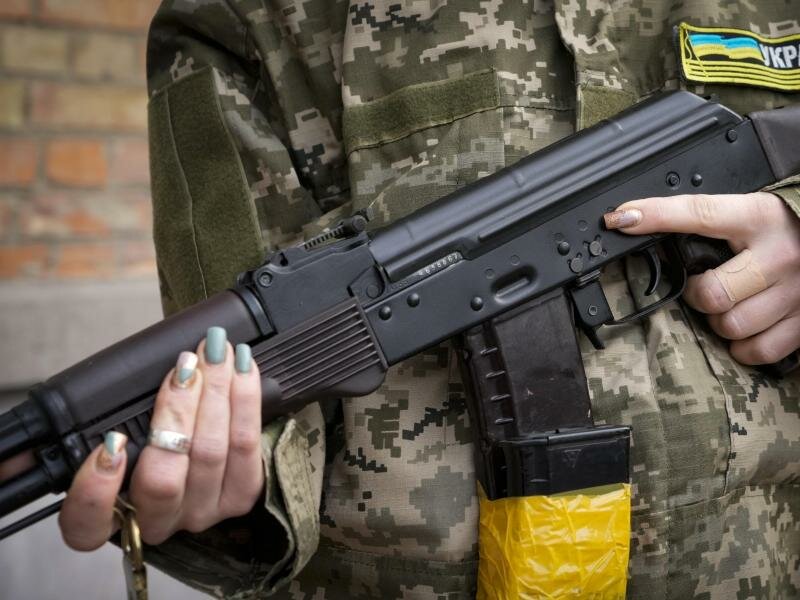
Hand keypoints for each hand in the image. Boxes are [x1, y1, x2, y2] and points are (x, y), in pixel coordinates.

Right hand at [57, 327, 263, 549]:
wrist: (207, 444)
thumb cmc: (151, 434)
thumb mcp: (121, 426)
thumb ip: (104, 422)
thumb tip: (54, 419)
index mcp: (113, 514)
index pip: (87, 524)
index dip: (96, 489)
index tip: (109, 443)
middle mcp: (157, 520)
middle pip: (164, 475)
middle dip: (177, 410)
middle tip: (186, 364)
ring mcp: (201, 511)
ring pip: (210, 455)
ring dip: (217, 394)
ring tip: (217, 353)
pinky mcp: (240, 494)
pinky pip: (246, 448)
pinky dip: (245, 402)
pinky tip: (242, 368)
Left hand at [604, 192, 799, 364]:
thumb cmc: (789, 229)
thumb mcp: (754, 213)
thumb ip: (711, 222)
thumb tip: (643, 224)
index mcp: (761, 218)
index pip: (699, 213)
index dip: (655, 216)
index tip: (621, 219)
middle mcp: (781, 255)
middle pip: (711, 293)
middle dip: (697, 295)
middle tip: (705, 287)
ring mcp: (797, 292)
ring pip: (731, 326)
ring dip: (720, 322)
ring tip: (731, 305)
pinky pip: (758, 350)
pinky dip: (744, 346)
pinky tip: (749, 327)